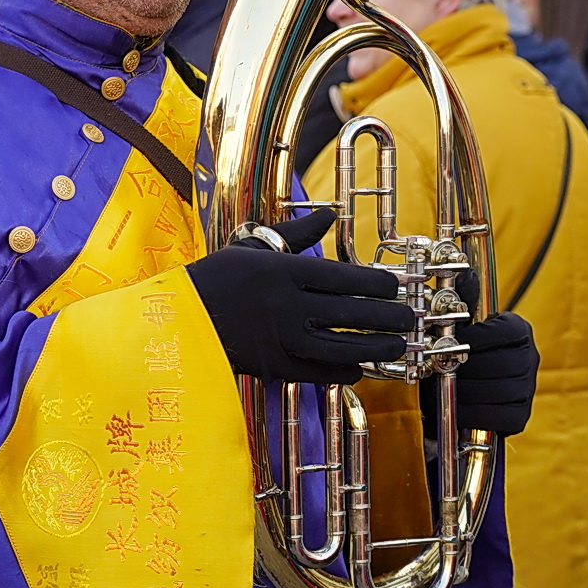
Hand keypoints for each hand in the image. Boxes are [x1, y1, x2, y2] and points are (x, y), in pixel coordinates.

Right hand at [188, 208, 410, 384]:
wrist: (179, 321)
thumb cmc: (217, 279)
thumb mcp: (253, 247)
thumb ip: (296, 233)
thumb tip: (330, 215)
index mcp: (283, 271)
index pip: (344, 277)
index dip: (377, 283)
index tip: (394, 286)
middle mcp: (287, 306)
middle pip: (351, 313)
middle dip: (388, 317)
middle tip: (408, 317)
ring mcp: (282, 340)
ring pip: (343, 346)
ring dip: (375, 347)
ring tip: (397, 345)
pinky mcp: (275, 367)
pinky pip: (320, 372)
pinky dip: (344, 370)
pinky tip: (360, 366)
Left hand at [451, 312, 538, 434]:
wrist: (471, 383)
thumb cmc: (465, 351)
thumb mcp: (466, 327)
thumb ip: (462, 309)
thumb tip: (458, 292)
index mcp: (519, 330)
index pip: (506, 331)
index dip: (476, 338)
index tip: (451, 344)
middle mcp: (530, 357)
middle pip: (504, 364)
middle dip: (468, 369)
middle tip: (443, 370)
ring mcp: (528, 387)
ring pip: (502, 391)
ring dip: (468, 392)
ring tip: (445, 389)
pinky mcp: (520, 414)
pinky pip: (502, 417)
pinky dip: (476, 414)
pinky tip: (458, 409)